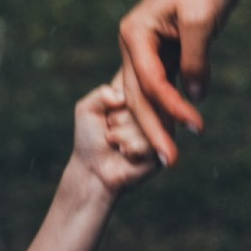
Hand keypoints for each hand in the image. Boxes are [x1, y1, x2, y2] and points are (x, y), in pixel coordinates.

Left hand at [71, 76, 160, 201]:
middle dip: (117, 119)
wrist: (92, 169)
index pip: (140, 82)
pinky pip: (146, 143)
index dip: (125, 94)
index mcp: (139, 95)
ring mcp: (161, 131)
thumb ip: (101, 93)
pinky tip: (125, 154)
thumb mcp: (87, 108)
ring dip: (120, 136)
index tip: (110, 107)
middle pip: (140, 103)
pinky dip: (128, 149)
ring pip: (142, 124)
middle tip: (111, 128)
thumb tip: (123, 97)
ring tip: (117, 143)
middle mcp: (154, 110)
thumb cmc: (90, 137)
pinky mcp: (163, 151)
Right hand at [116, 0, 244, 166]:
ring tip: (173, 152)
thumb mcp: (202, 23)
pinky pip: (167, 82)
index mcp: (134, 34)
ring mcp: (150, 46)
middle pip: (142, 95)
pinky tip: (183, 125)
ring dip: (164, 120)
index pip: (150, 83)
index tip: (195, 130)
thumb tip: (194, 99)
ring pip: (152, 92)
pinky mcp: (169, 47)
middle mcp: (135, 42)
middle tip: (170, 162)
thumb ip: (195, 63)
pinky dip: (174, 103)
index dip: (171, 109)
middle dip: (155, 129)